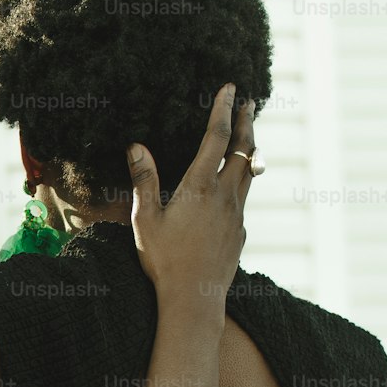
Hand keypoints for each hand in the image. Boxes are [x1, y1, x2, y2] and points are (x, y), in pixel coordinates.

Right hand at [127, 82, 255, 314]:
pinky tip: (233, 186)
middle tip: (248, 102)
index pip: (217, 138)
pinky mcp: (239, 231)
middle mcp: (225, 195)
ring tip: (248, 136)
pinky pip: (243, 198)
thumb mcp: (146, 219)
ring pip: (249, 172)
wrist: (194, 298)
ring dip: (250, 149)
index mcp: (200, 187)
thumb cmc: (164, 260)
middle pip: (244, 150)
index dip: (223, 109)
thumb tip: (136, 146)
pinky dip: (242, 181)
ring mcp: (236, 214)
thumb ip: (144, 180)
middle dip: (246, 122)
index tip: (229, 88)